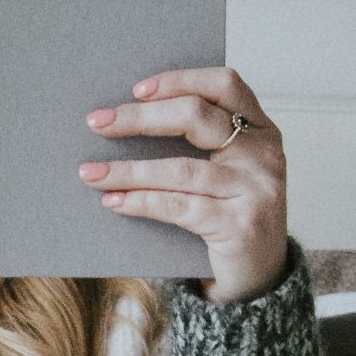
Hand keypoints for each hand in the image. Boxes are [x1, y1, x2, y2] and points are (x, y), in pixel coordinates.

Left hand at [77, 66, 289, 303]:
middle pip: (196, 117)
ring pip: (180, 169)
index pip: (224, 84)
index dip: (179, 80)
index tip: (136, 90)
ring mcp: (256, 190)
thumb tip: (122, 120)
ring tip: (91, 172)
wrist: (259, 276)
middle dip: (140, 118)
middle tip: (97, 123)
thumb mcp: (224, 170)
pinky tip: (115, 201)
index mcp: (261, 129)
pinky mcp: (240, 226)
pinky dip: (140, 202)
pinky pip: (179, 207)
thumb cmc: (230, 213)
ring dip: (128, 170)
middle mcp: (264, 154)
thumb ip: (196, 143)